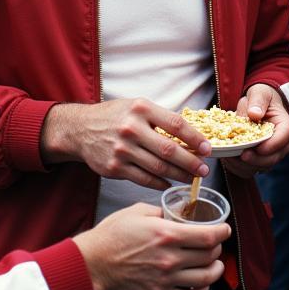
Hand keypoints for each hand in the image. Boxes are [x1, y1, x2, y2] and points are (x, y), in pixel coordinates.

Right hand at [41, 99, 210, 190]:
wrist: (80, 129)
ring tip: (191, 178)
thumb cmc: (114, 116)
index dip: (195, 138)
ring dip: (179, 175)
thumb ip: (160, 118)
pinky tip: (169, 183)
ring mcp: (122, 150)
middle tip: (204, 170)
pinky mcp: (115, 168)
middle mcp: (131, 128)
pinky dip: (160, 182)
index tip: (208, 149)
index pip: (176, 124)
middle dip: (191, 162)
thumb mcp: (136, 106)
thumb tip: (192, 134)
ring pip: (159, 167)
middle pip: (169, 150)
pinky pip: (144, 179)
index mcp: (141, 108)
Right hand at [73, 203, 228, 289]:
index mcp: (166, 234)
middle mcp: (170, 258)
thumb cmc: (112, 235)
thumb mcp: (137, 211)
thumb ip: (160, 210)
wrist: (93, 264)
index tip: (225, 229)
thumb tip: (174, 212)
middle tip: (216, 243)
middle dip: (217, 248)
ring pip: (205, 278)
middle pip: (209, 256)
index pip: (207, 236)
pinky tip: (202, 284)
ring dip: (215, 270)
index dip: (222, 232)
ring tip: (215, 263)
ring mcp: (166, 279)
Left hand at [222, 83, 288, 178]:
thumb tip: (254, 114)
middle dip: (255, 159)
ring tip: (229, 156)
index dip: (271, 146)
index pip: (283, 138)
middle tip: (239, 155)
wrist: (258, 105)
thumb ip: (257, 102)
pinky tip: (227, 158)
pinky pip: (250, 170)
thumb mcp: (259, 93)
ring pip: (260, 167)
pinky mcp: (258, 160)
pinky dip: (238, 167)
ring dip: (244, 165)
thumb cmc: (261, 98)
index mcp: (284, 126)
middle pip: (272, 158)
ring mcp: (270, 154)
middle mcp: (281, 144)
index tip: (257, 147)